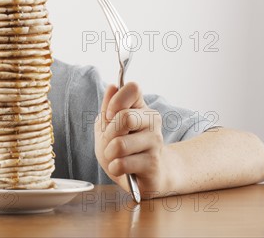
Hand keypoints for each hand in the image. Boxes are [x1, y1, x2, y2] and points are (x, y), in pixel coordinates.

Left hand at [94, 82, 168, 197]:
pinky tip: (120, 168)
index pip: (133, 88)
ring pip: (121, 144)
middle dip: (108, 133)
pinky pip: (122, 163)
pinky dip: (114, 167)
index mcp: (141, 107)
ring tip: (115, 157)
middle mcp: (153, 121)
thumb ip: (108, 107)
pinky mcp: (153, 164)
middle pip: (124, 117)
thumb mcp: (107, 126)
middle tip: (110, 141)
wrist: (142, 177)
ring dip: (109, 153)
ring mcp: (156, 142)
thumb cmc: (122, 148)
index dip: (115, 101)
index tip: (110, 116)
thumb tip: (113, 86)